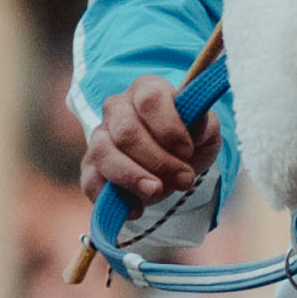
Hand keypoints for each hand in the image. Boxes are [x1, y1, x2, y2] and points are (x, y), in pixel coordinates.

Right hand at [83, 78, 214, 206]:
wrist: (174, 158)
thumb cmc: (191, 137)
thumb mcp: (206, 129)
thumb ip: (204, 126)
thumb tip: (195, 130)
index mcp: (147, 90)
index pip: (150, 99)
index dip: (168, 127)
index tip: (187, 151)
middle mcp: (117, 108)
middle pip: (127, 132)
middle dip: (158, 161)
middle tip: (184, 179)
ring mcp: (99, 136)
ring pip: (104, 155)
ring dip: (133, 177)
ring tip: (157, 191)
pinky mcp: (90, 165)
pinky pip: (90, 181)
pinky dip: (112, 198)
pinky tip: (136, 208)